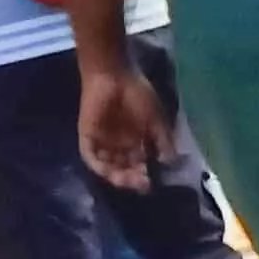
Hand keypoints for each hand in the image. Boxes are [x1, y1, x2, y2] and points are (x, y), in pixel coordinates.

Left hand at [79, 62, 170, 190]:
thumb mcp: (156, 119)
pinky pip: (90, 156)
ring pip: (107, 165)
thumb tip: (171, 162)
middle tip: (141, 183)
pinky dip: (99, 165)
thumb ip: (163, 140)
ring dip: (116, 175)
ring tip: (128, 180)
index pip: (139, 164)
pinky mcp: (87, 136)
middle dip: (132, 178)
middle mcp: (118, 143)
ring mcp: (102, 140)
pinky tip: (109, 171)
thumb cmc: (137, 93)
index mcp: (135, 140)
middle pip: (123, 168)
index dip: (144, 175)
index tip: (153, 182)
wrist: (114, 75)